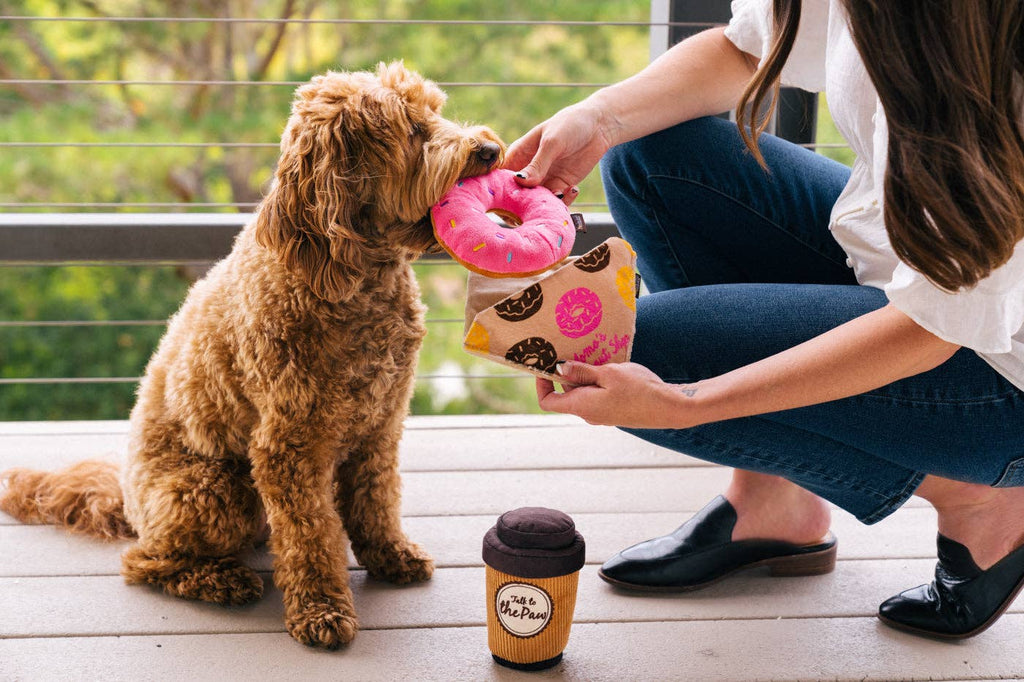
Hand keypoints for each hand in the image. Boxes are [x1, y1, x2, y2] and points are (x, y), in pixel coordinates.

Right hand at [503, 100, 616, 205]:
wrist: (599, 126)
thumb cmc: (570, 124)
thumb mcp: (552, 142)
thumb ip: (538, 164)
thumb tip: (521, 182)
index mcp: (518, 155)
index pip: (499, 178)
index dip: (499, 191)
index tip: (510, 199)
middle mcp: (527, 171)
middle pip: (514, 197)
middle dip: (524, 204)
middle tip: (539, 202)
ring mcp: (543, 180)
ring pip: (535, 204)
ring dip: (546, 204)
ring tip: (562, 192)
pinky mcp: (560, 187)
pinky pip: (556, 203)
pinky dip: (563, 202)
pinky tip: (573, 188)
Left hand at [536, 361, 697, 428]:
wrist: (671, 407)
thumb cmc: (639, 389)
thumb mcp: (608, 373)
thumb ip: (582, 371)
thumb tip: (559, 369)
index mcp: (582, 406)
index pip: (548, 401)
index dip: (542, 383)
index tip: (545, 365)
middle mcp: (589, 414)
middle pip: (566, 394)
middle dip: (566, 373)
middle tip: (571, 349)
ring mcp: (602, 414)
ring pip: (583, 392)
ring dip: (584, 375)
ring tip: (593, 355)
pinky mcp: (614, 410)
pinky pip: (597, 394)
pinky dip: (597, 380)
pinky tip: (609, 365)